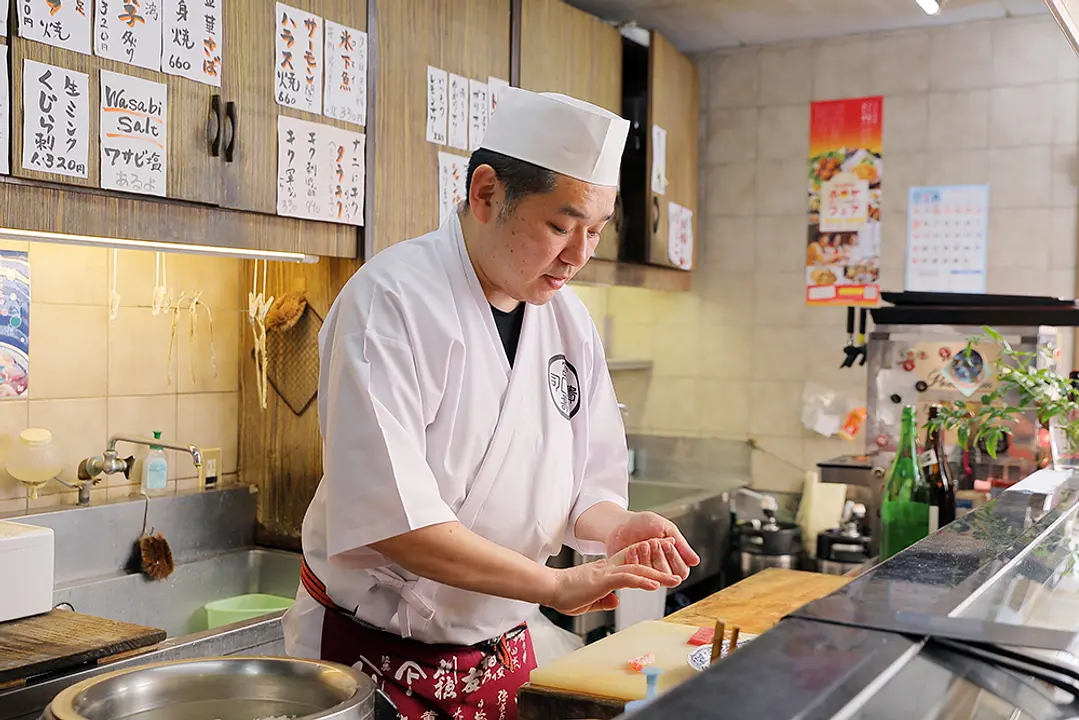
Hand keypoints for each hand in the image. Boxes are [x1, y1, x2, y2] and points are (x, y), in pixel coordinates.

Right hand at [545, 546, 679, 615]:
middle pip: (638, 565)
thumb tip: (616, 601)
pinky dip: (642, 581)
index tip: (660, 564)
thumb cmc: (563, 594)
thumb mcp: (588, 600)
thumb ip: (603, 600)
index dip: (645, 562)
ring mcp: (605, 572)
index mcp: (603, 572)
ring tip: (672, 580)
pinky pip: (627, 578)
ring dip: (657, 575)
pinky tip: (654, 585)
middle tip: (675, 573)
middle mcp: (607, 568)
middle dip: (659, 568)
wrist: (549, 588)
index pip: (628, 563)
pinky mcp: (602, 579)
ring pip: (636, 569)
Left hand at [605, 511, 700, 580]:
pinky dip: (635, 560)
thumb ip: (681, 545)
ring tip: (643, 544)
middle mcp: (660, 571)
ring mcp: (645, 574)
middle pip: (667, 575)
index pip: (682, 572)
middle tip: (653, 542)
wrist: (621, 523)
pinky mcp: (630, 575)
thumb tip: (696, 562)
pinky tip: (632, 549)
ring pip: (652, 576)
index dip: (675, 558)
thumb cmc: (644, 524)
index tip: (667, 543)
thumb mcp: (666, 529)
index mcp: (673, 561)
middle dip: (660, 556)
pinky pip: (636, 575)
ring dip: (648, 558)